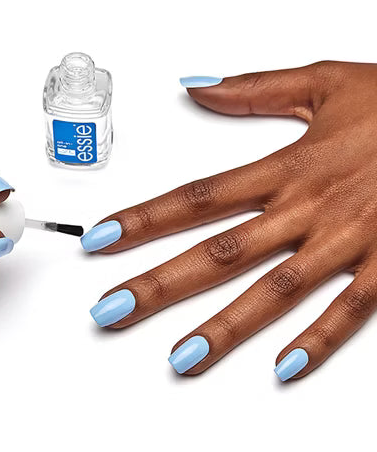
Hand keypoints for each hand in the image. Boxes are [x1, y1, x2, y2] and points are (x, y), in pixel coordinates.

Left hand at [82, 61, 376, 380]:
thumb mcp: (324, 82)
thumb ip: (254, 89)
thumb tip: (195, 85)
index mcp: (288, 167)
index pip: (197, 196)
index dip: (143, 218)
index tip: (99, 240)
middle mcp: (308, 209)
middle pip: (218, 251)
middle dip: (159, 284)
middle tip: (110, 311)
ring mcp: (349, 241)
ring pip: (274, 290)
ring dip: (224, 328)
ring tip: (180, 359)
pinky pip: (352, 309)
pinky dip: (318, 339)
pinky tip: (282, 368)